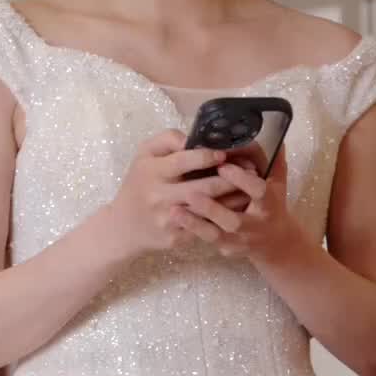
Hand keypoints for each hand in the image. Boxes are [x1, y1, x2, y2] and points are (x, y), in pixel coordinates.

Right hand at [108, 131, 246, 256]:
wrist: (123, 226)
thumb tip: (194, 137)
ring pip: (209, 209)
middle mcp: (160, 196)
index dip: (207, 157)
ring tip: (251, 188)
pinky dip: (224, 216)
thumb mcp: (144, 154)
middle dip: (230, 179)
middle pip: (203, 188)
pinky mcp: (177, 238)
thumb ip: (168, 139)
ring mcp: (169, 219)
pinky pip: (206, 227)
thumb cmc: (139, 183)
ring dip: (233, 199)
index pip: (183, 161)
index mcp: (152, 172)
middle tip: (250, 171)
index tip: (225, 154)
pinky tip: (239, 208)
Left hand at [174, 148, 301, 264]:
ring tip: (174, 211)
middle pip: (234, 220)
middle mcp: (255, 226)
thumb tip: (275, 133)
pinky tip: (174, 221)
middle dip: (213, 208)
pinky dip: (191, 231)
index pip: (258, 192)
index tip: (223, 166)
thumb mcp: (277, 182)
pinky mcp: (227, 248)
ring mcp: (239, 240)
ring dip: (195, 223)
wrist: (274, 242)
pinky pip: (207, 241)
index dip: (241, 180)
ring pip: (216, 234)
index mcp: (269, 204)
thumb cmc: (272, 204)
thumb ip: (273, 160)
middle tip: (190, 192)